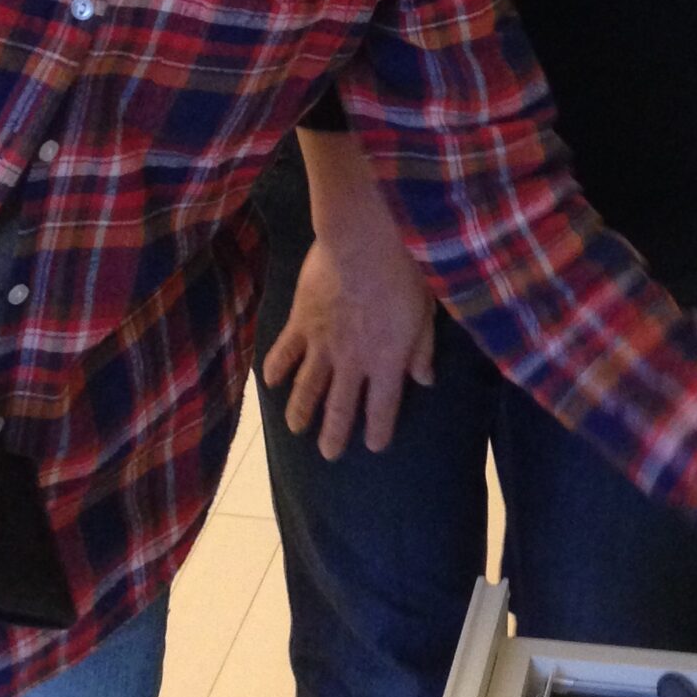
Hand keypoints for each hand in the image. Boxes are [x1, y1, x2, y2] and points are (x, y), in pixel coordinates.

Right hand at [261, 231, 436, 459]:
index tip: (373, 446)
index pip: (382, 409)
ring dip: (300, 411)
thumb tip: (425, 380)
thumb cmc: (405, 273)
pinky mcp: (300, 322)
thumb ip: (421, 349)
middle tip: (328, 454)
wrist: (364, 242)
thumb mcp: (426, 314)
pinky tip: (270, 382)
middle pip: (340, 408)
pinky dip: (276, 368)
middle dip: (333, 434)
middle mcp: (352, 363)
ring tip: (295, 428)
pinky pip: (284, 352)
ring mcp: (322, 345)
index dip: (377, 431)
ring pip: (307, 388)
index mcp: (387, 363)